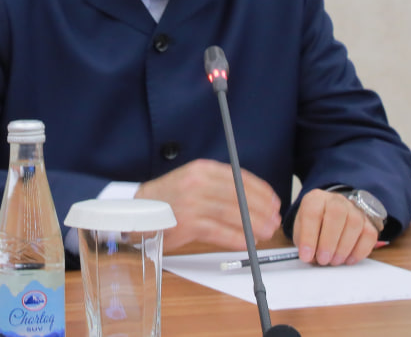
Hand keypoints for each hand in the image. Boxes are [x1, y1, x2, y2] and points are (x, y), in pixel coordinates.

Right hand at [135, 159, 281, 252]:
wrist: (136, 210)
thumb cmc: (168, 199)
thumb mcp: (192, 181)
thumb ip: (218, 185)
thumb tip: (250, 197)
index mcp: (201, 169)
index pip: (238, 177)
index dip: (261, 190)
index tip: (273, 201)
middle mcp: (196, 183)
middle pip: (239, 195)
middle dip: (262, 209)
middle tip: (274, 219)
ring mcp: (191, 203)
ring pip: (232, 213)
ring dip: (253, 224)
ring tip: (266, 232)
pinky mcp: (186, 224)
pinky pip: (218, 231)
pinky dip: (236, 238)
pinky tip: (246, 242)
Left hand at [290, 188, 378, 265]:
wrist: (330, 216)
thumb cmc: (314, 225)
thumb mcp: (301, 230)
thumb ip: (303, 242)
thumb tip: (310, 258)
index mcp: (316, 199)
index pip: (312, 212)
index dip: (308, 236)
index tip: (306, 255)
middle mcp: (336, 201)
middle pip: (337, 213)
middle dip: (329, 241)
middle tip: (323, 260)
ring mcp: (354, 209)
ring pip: (355, 223)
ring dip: (344, 248)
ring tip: (334, 261)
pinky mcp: (368, 222)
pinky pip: (369, 235)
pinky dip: (359, 251)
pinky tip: (348, 260)